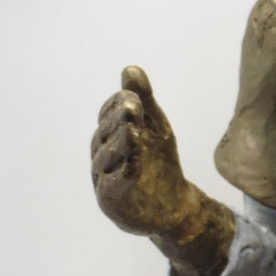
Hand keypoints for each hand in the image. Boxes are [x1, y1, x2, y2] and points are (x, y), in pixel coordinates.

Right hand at [91, 66, 195, 235]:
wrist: (173, 207)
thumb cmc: (160, 164)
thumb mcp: (156, 128)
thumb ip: (145, 101)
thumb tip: (131, 69)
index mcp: (108, 137)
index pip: (106, 116)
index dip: (117, 105)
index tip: (133, 96)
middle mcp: (101, 157)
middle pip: (104, 134)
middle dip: (117, 120)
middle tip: (132, 106)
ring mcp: (103, 181)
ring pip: (106, 160)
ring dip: (120, 143)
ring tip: (133, 130)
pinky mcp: (112, 203)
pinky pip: (114, 186)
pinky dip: (123, 173)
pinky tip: (135, 163)